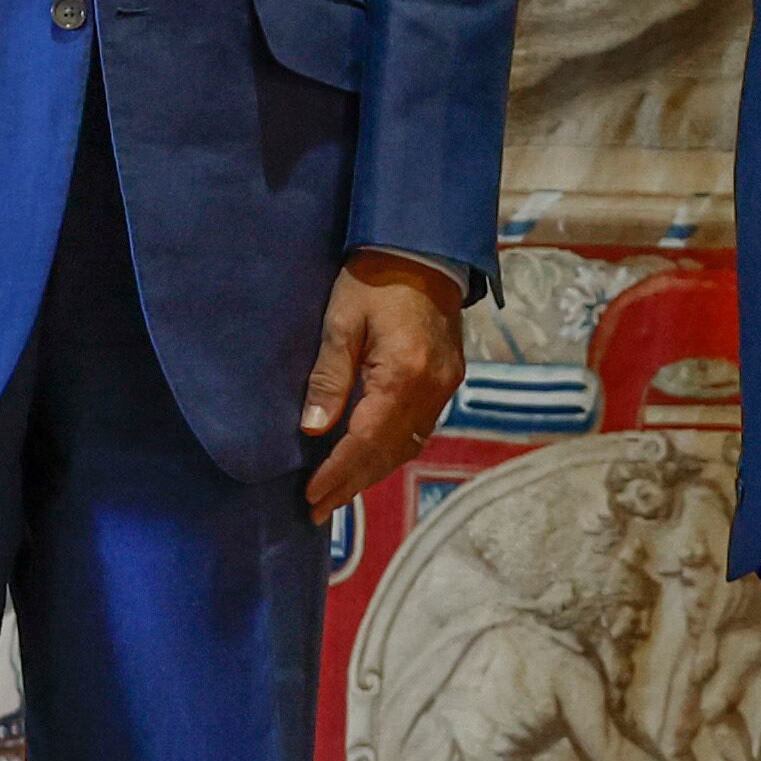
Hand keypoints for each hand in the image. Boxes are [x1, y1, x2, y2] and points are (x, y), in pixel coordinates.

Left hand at [300, 252, 465, 515]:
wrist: (424, 250)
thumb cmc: (374, 280)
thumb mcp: (341, 322)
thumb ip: (329, 378)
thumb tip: (314, 430)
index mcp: (403, 374)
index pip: (366, 441)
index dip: (337, 473)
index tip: (311, 496)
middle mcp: (431, 389)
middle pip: (388, 453)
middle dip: (351, 484)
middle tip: (318, 510)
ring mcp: (445, 387)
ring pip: (407, 447)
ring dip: (372, 473)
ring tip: (338, 493)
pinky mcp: (449, 381)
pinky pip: (419, 430)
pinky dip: (391, 451)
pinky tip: (369, 460)